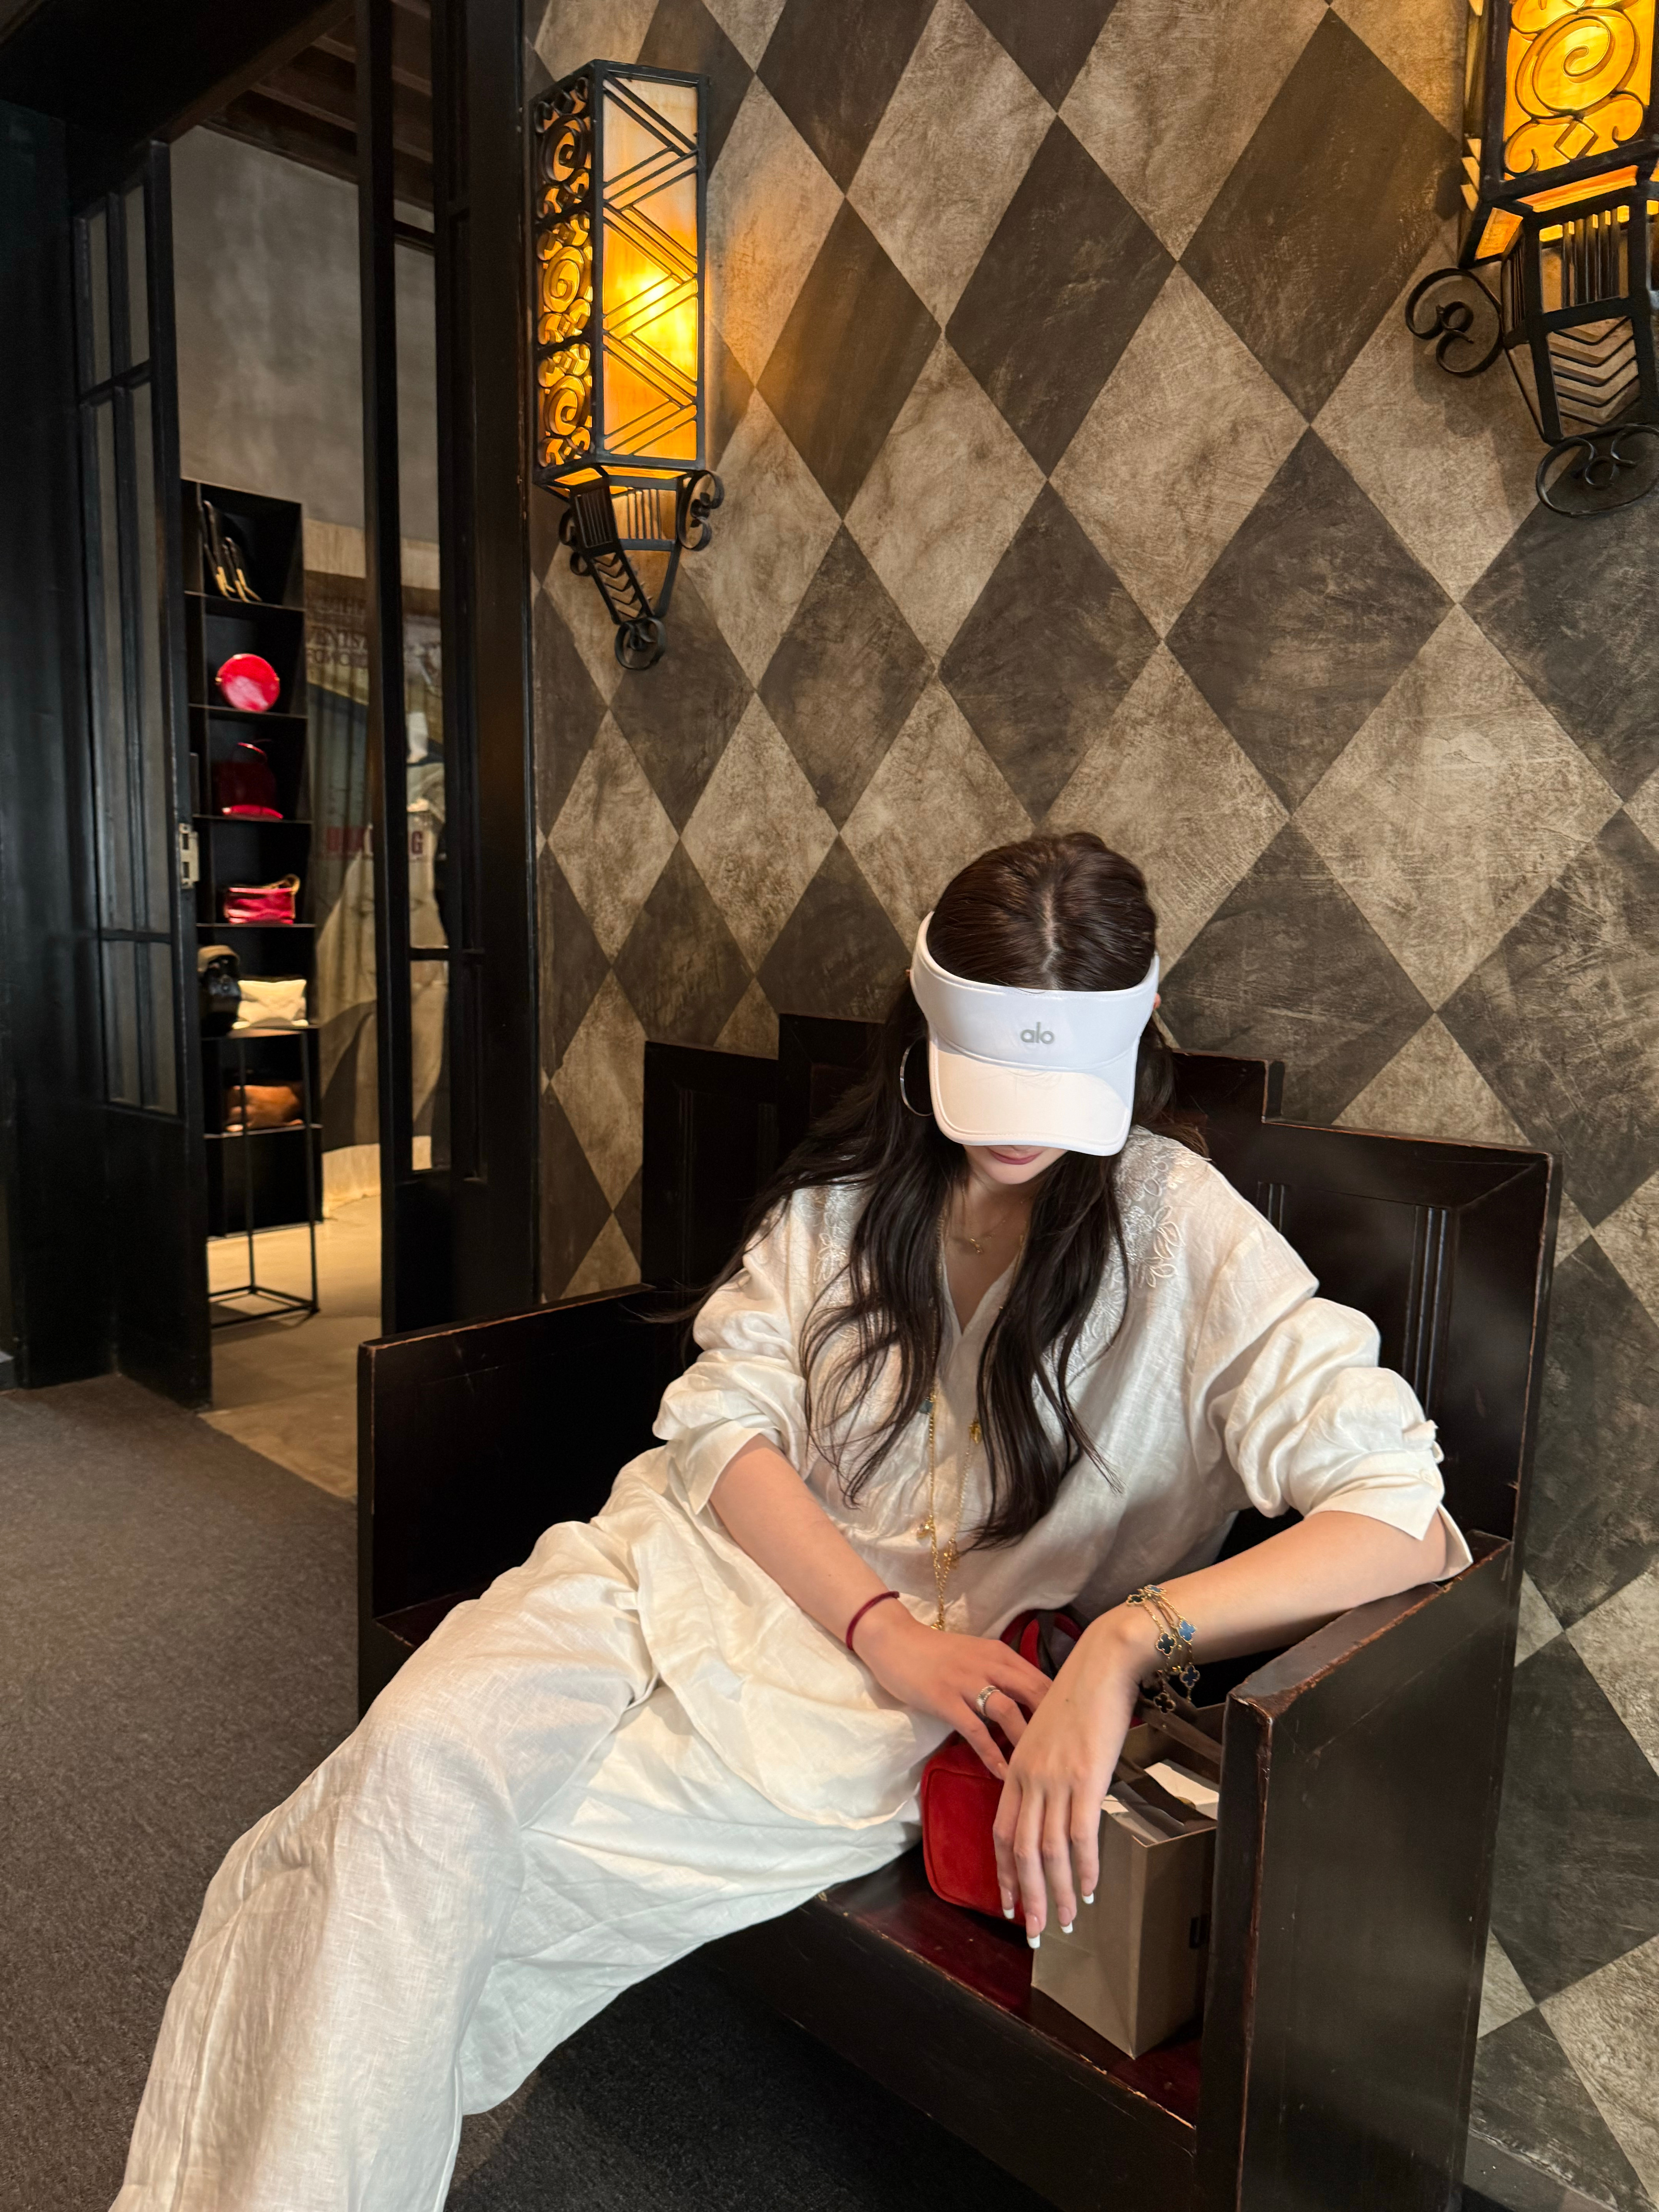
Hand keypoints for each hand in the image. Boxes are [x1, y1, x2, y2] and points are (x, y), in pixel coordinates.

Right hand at [853, 1604, 1050, 1779]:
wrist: (895, 1640)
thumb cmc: (937, 1653)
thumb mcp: (977, 1656)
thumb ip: (1002, 1674)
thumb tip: (1032, 1703)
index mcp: (1001, 1653)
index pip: (1043, 1679)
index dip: (1063, 1707)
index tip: (1078, 1733)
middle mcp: (990, 1664)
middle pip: (1034, 1694)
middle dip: (1054, 1726)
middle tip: (1067, 1758)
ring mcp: (966, 1681)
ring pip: (1008, 1712)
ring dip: (1025, 1743)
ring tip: (1039, 1771)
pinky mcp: (944, 1698)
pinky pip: (975, 1729)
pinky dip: (991, 1753)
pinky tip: (1001, 1773)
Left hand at [993, 1615, 1142, 1943]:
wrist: (1101, 1666)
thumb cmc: (1079, 1699)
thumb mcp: (1049, 1739)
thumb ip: (1046, 1774)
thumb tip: (1057, 1809)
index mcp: (1017, 1768)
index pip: (1002, 1831)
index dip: (1005, 1872)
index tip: (1010, 1904)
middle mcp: (1030, 1778)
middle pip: (1022, 1850)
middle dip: (1028, 1896)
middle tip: (1034, 1933)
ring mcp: (1056, 1779)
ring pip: (1050, 1850)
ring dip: (1059, 1891)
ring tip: (1065, 1922)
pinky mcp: (1085, 1778)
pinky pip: (1080, 1834)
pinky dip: (1086, 1867)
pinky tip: (1091, 1889)